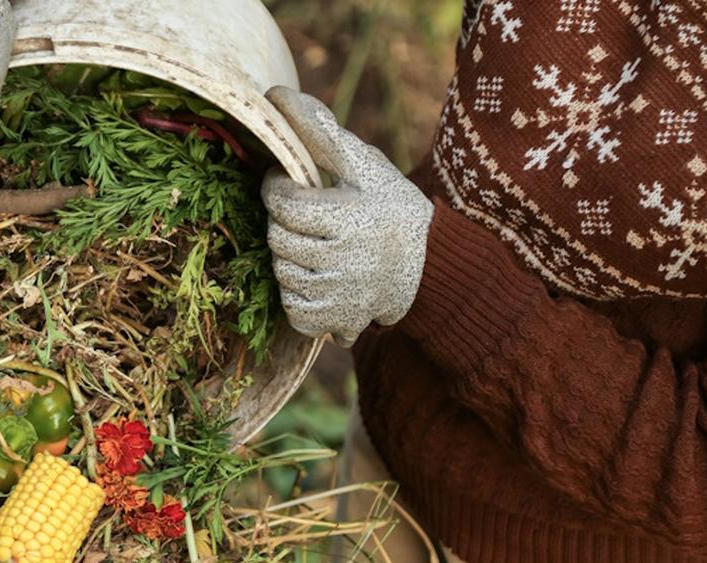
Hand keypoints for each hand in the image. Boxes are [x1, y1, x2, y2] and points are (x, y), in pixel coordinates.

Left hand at [262, 87, 433, 346]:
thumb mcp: (366, 164)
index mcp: (350, 216)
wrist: (431, 265)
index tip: (286, 184)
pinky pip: (291, 307)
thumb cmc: (392, 206)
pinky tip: (320, 276)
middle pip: (277, 239)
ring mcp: (339, 295)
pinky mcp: (334, 322)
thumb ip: (320, 132)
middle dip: (282, 223)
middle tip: (304, 216)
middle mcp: (344, 259)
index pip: (281, 203)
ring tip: (316, 244)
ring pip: (281, 272)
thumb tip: (276, 96)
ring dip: (289, 257)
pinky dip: (297, 293)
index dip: (274, 189)